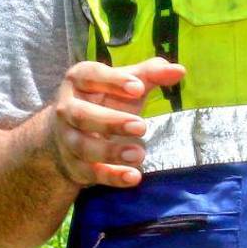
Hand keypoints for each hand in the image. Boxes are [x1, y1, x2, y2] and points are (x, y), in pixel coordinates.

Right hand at [47, 57, 184, 188]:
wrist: (70, 134)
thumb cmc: (104, 100)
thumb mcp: (124, 83)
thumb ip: (150, 74)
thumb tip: (179, 70)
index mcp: (78, 80)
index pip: (90, 76)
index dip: (113, 81)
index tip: (139, 88)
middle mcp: (67, 109)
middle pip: (82, 115)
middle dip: (111, 121)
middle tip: (142, 126)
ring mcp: (68, 139)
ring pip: (84, 147)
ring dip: (111, 152)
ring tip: (140, 154)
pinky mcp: (75, 165)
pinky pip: (92, 173)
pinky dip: (112, 176)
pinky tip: (133, 177)